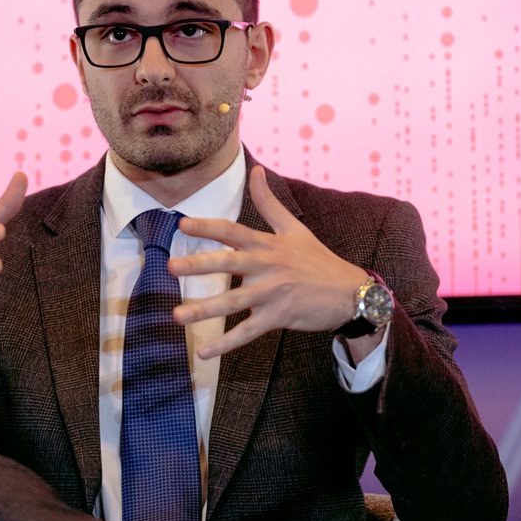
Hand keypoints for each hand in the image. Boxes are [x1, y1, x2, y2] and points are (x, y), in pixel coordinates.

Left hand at [168, 166, 369, 359]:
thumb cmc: (317, 259)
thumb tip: (256, 169)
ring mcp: (273, 293)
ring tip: (177, 316)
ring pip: (233, 302)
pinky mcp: (279, 316)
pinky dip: (226, 343)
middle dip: (198, 266)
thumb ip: (269, 202)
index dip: (208, 227)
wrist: (349, 292)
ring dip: (204, 310)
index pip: (233, 231)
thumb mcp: (294, 228)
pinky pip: (248, 331)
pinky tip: (203, 351)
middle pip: (228, 264)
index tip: (182, 224)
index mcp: (268, 244)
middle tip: (170, 267)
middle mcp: (267, 266)